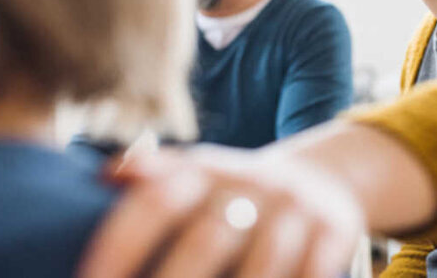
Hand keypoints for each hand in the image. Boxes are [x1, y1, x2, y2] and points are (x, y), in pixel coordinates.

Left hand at [76, 144, 364, 277]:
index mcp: (202, 170)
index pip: (154, 202)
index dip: (118, 246)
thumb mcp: (195, 175)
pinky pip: (310, 277)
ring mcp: (294, 208)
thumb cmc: (233, 193)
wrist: (319, 179)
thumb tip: (102, 176)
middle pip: (205, 240)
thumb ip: (152, 176)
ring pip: (260, 270)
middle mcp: (249, 182)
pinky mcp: (334, 231)